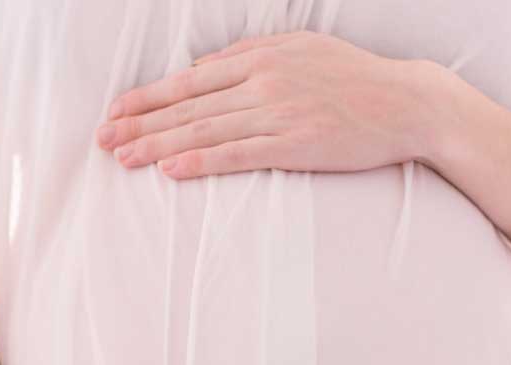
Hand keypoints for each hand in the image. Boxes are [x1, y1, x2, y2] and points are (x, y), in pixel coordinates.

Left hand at [95, 32, 457, 178]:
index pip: (191, 79)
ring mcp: (280, 113)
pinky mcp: (297, 144)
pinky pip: (238, 154)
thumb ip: (253, 54)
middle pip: (189, 105)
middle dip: (140, 122)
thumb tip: (207, 65)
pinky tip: (170, 170)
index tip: (116, 110)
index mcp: (262, 56)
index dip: (149, 96)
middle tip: (103, 138)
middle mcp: (264, 81)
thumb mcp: (302, 47)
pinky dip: (200, 161)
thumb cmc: (355, 77)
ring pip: (205, 129)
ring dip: (158, 144)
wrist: (408, 103)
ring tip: (124, 157)